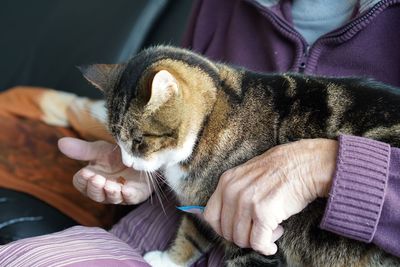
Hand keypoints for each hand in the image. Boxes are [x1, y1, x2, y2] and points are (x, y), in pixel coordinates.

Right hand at [58, 137, 152, 203]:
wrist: (142, 155)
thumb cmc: (117, 155)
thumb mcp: (99, 150)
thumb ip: (82, 150)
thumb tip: (60, 142)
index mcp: (92, 178)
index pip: (81, 184)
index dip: (82, 180)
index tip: (85, 173)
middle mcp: (104, 189)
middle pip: (95, 194)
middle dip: (95, 188)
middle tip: (97, 179)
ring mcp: (120, 193)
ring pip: (112, 198)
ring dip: (110, 193)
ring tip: (110, 186)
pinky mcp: (136, 194)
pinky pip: (131, 198)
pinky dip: (128, 196)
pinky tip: (126, 190)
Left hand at [203, 139, 337, 254]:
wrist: (305, 165)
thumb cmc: (280, 170)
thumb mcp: (247, 174)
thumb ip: (233, 192)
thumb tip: (224, 216)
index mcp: (226, 181)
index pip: (210, 216)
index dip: (222, 228)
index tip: (237, 229)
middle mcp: (232, 191)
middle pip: (226, 231)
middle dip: (243, 236)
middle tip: (259, 230)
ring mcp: (247, 202)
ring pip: (241, 239)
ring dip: (257, 241)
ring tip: (271, 230)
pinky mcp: (263, 213)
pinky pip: (258, 243)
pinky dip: (266, 248)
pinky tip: (273, 243)